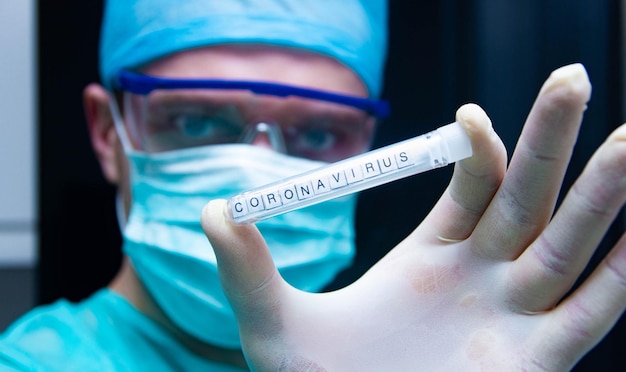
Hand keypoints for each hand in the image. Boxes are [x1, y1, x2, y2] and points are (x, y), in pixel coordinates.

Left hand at [202, 64, 625, 370]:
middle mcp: (480, 279)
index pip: (472, 186)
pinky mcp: (537, 363)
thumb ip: (245, 267)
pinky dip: (623, 274)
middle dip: (554, 140)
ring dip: (605, 192)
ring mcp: (512, 318)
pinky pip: (594, 311)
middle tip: (573, 77)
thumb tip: (213, 208)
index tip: (468, 116)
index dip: (479, 147)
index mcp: (430, 258)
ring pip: (569, 242)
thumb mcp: (272, 323)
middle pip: (528, 196)